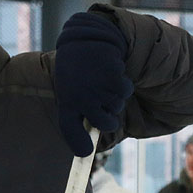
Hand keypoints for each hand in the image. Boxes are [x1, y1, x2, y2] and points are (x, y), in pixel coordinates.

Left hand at [54, 12, 133, 156]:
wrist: (82, 39)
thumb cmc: (75, 74)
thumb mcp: (69, 97)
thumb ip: (77, 123)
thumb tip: (85, 153)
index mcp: (66, 104)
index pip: (69, 129)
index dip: (80, 141)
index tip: (87, 149)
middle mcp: (80, 99)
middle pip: (107, 122)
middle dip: (109, 115)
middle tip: (101, 98)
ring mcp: (97, 88)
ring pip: (118, 105)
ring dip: (116, 97)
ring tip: (103, 81)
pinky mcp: (111, 76)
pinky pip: (126, 90)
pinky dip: (123, 84)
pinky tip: (111, 71)